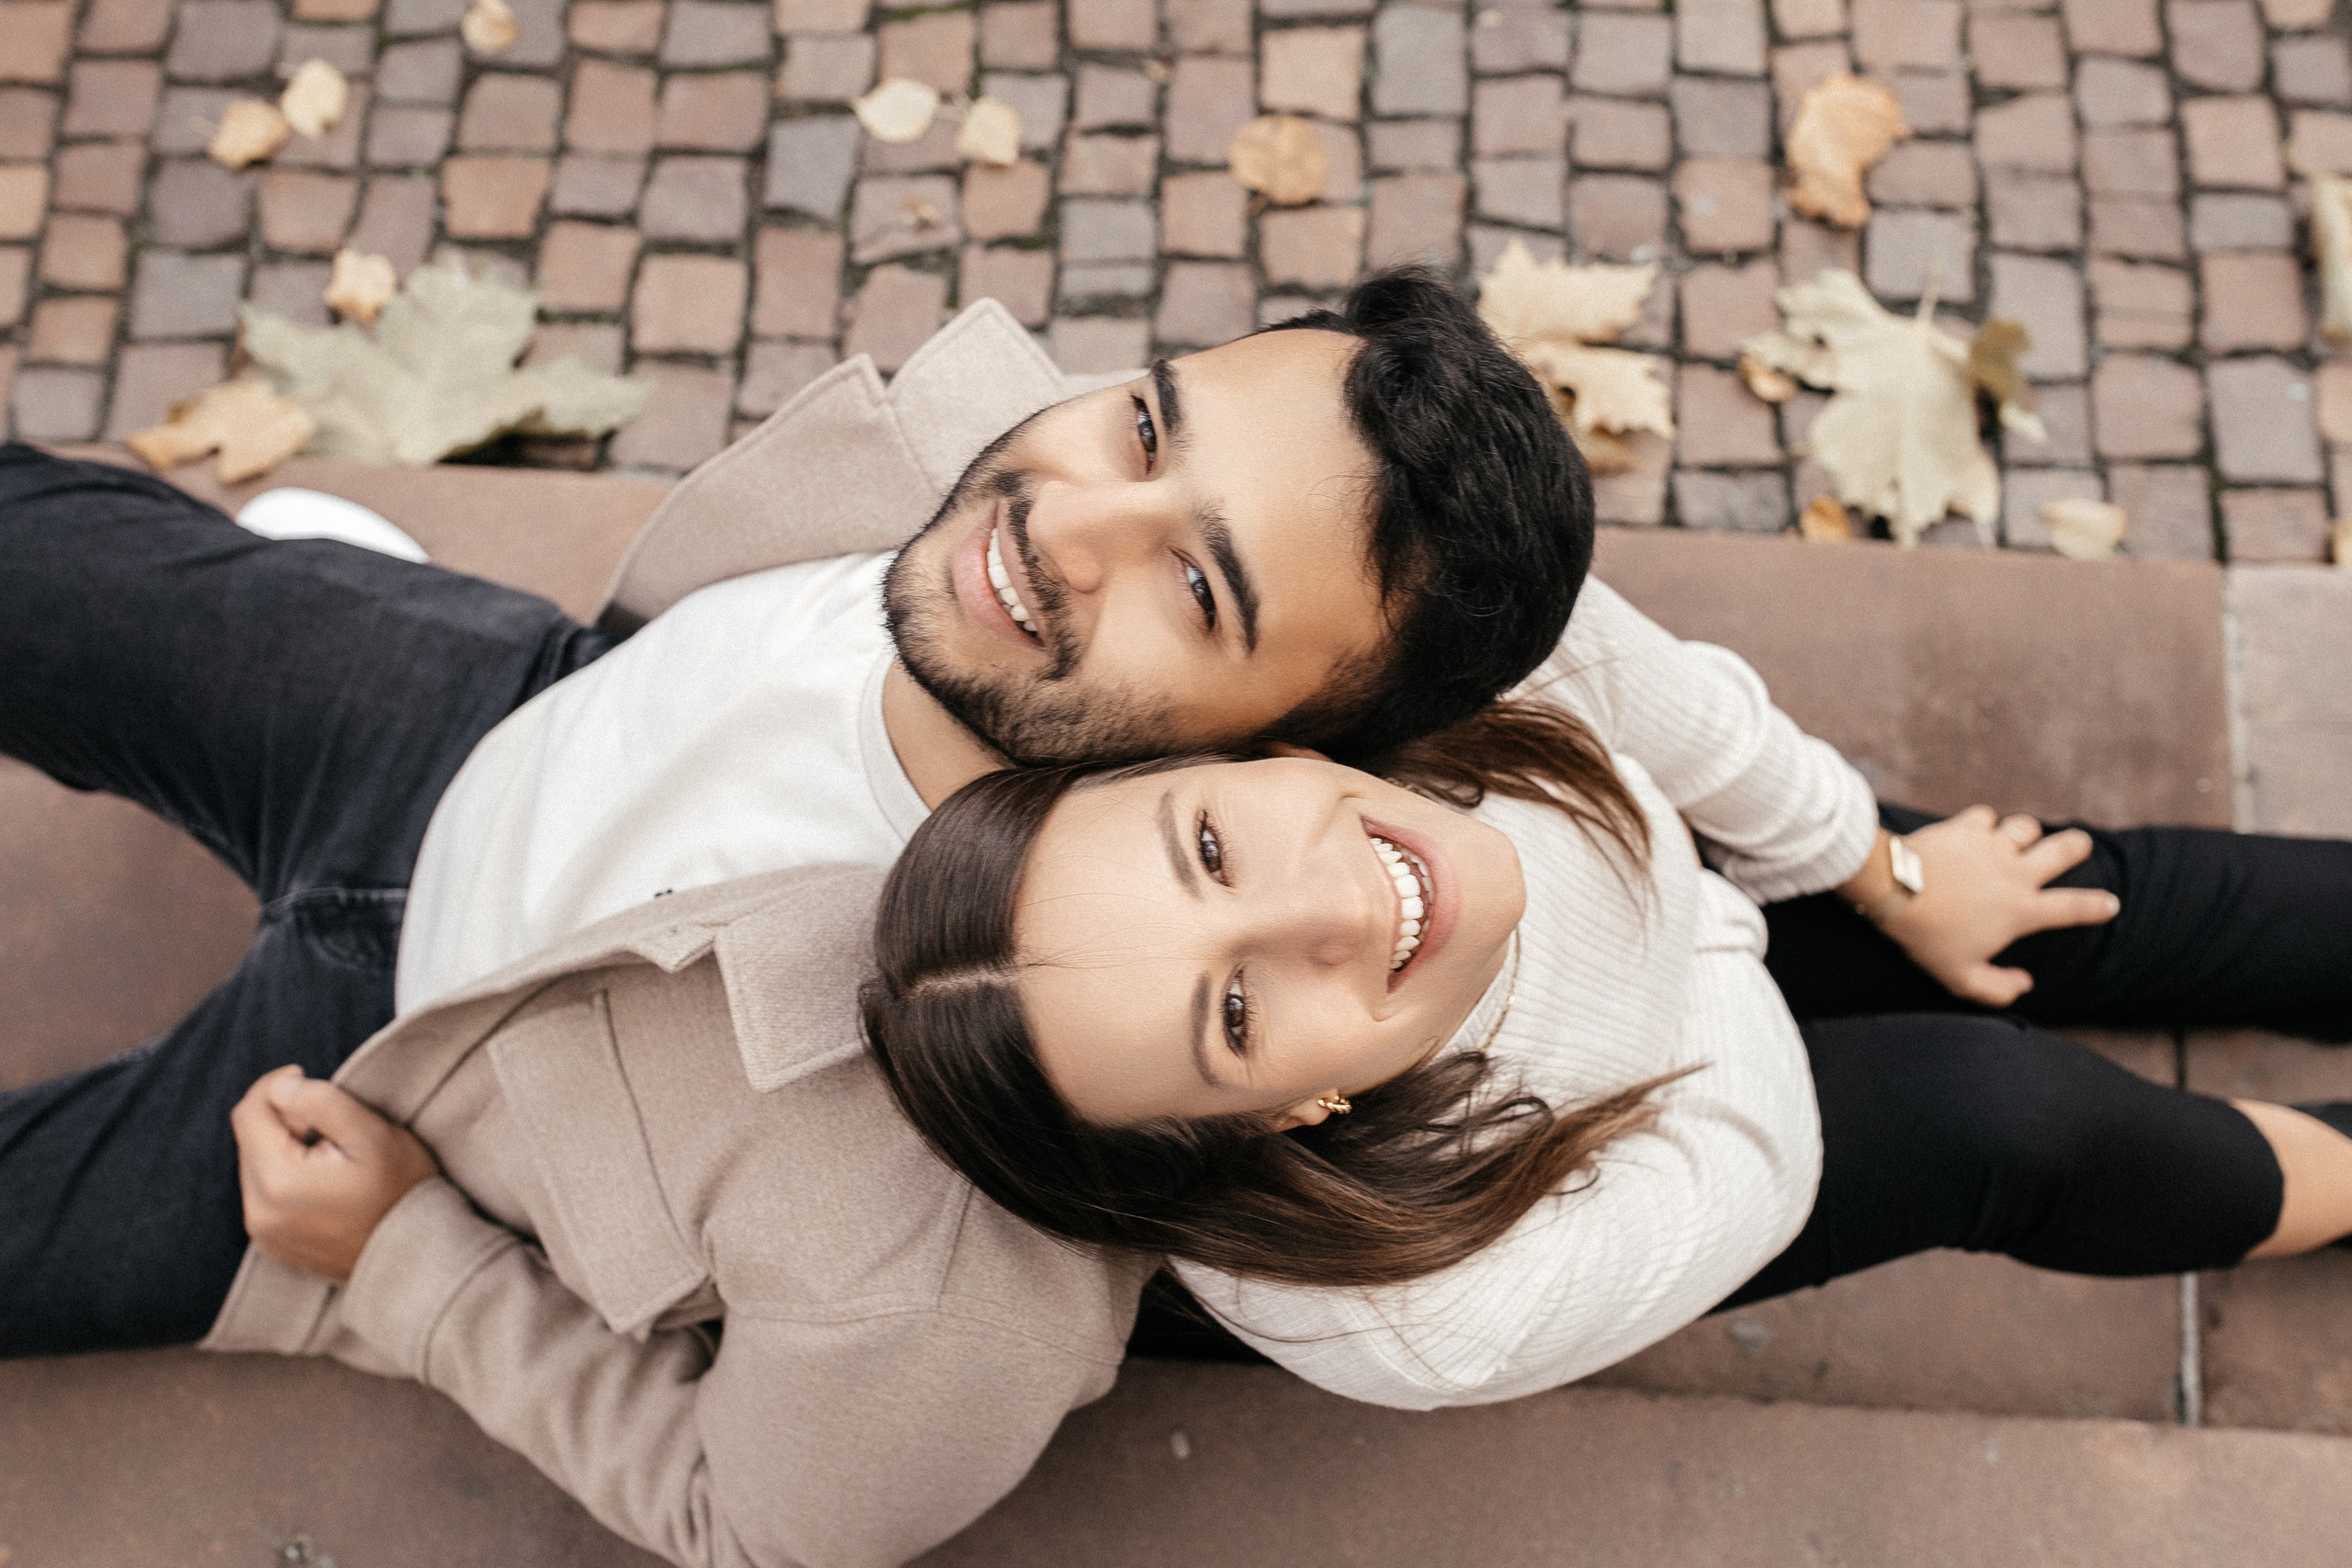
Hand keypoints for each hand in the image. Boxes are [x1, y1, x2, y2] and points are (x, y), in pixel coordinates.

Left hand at [230, 1066, 438, 1284]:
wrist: (421, 1257)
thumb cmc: (404, 1191)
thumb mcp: (373, 1133)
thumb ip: (321, 1101)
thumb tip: (281, 1088)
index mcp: (278, 1181)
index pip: (248, 1113)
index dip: (276, 1086)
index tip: (307, 1079)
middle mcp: (259, 1213)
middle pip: (250, 1139)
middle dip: (282, 1121)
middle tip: (329, 1124)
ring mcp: (264, 1234)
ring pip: (256, 1166)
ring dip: (285, 1149)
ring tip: (332, 1155)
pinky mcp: (274, 1246)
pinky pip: (264, 1195)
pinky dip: (286, 1177)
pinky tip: (326, 1182)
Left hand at [1862, 808, 2122, 1008]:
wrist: (1892, 888)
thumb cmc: (1927, 937)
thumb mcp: (1961, 978)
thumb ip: (1998, 988)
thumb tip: (2024, 984)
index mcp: (2022, 910)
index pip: (2073, 908)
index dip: (2097, 907)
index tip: (2111, 904)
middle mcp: (2016, 873)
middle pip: (2062, 851)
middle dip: (2076, 847)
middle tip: (2080, 845)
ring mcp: (1992, 846)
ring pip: (2025, 827)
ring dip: (2027, 832)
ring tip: (2023, 838)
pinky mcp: (1965, 827)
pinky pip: (1984, 817)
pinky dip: (1983, 824)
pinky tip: (1976, 831)